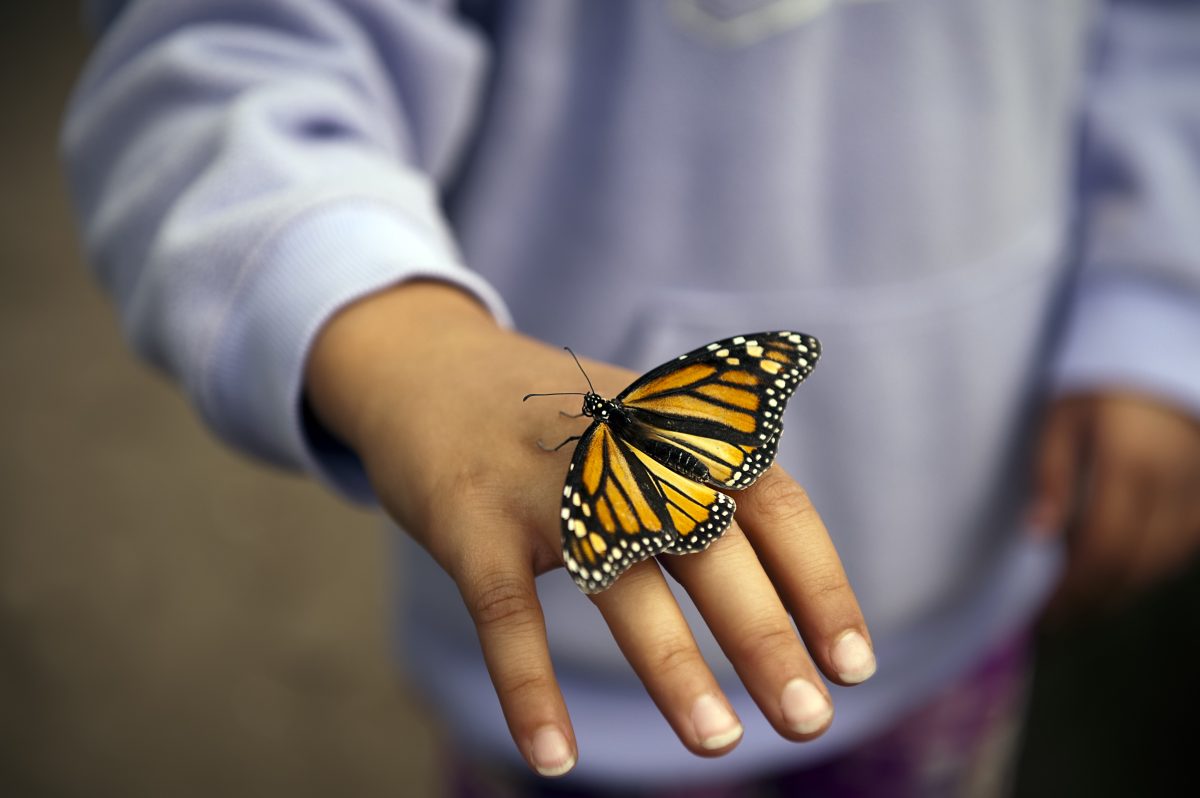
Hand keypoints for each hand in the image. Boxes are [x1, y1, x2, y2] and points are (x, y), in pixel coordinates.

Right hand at [305, 281, 873, 776]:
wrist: (429, 365)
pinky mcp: (470, 520)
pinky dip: (530, 687)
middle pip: (710, 548)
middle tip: (809, 721)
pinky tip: (554, 759)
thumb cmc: (558, 428)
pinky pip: (507, 613)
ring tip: (719, 744)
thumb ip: (706, 495)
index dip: (819, 585)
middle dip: (765, 638)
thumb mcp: (642, 429)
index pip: (773, 504)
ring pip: (620, 582)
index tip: (851, 665)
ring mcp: (545, 487)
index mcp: (676, 430)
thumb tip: (785, 612)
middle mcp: (622, 452)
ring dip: (674, 668)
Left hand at [1031, 393, 1199, 621]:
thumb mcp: (1062, 417)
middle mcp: (1172, 485)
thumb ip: (1052, 475)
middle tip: (1058, 617)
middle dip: (1094, 598)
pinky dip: (1156, 568)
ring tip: (1085, 603)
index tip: (1044, 610)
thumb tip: (1038, 537)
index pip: (1102, 550)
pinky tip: (1127, 575)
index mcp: (1129, 467)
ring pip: (1165, 562)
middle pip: (1135, 566)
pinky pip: (1188, 545)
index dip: (1074, 589)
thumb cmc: (1101, 382)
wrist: (1163, 348)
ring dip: (1124, 589)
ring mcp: (1199, 489)